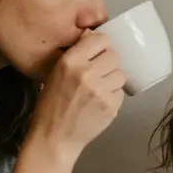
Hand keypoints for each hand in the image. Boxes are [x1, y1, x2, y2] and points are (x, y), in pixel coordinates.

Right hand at [29, 32, 126, 160]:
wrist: (54, 137)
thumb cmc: (51, 104)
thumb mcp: (55, 73)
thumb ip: (76, 55)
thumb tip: (92, 35)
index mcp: (71, 61)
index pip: (101, 39)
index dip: (101, 46)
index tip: (98, 54)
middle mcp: (87, 73)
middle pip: (115, 56)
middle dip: (108, 64)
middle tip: (99, 74)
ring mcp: (101, 91)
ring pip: (121, 74)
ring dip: (113, 80)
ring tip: (100, 89)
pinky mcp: (111, 107)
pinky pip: (121, 92)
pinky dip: (113, 96)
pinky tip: (100, 102)